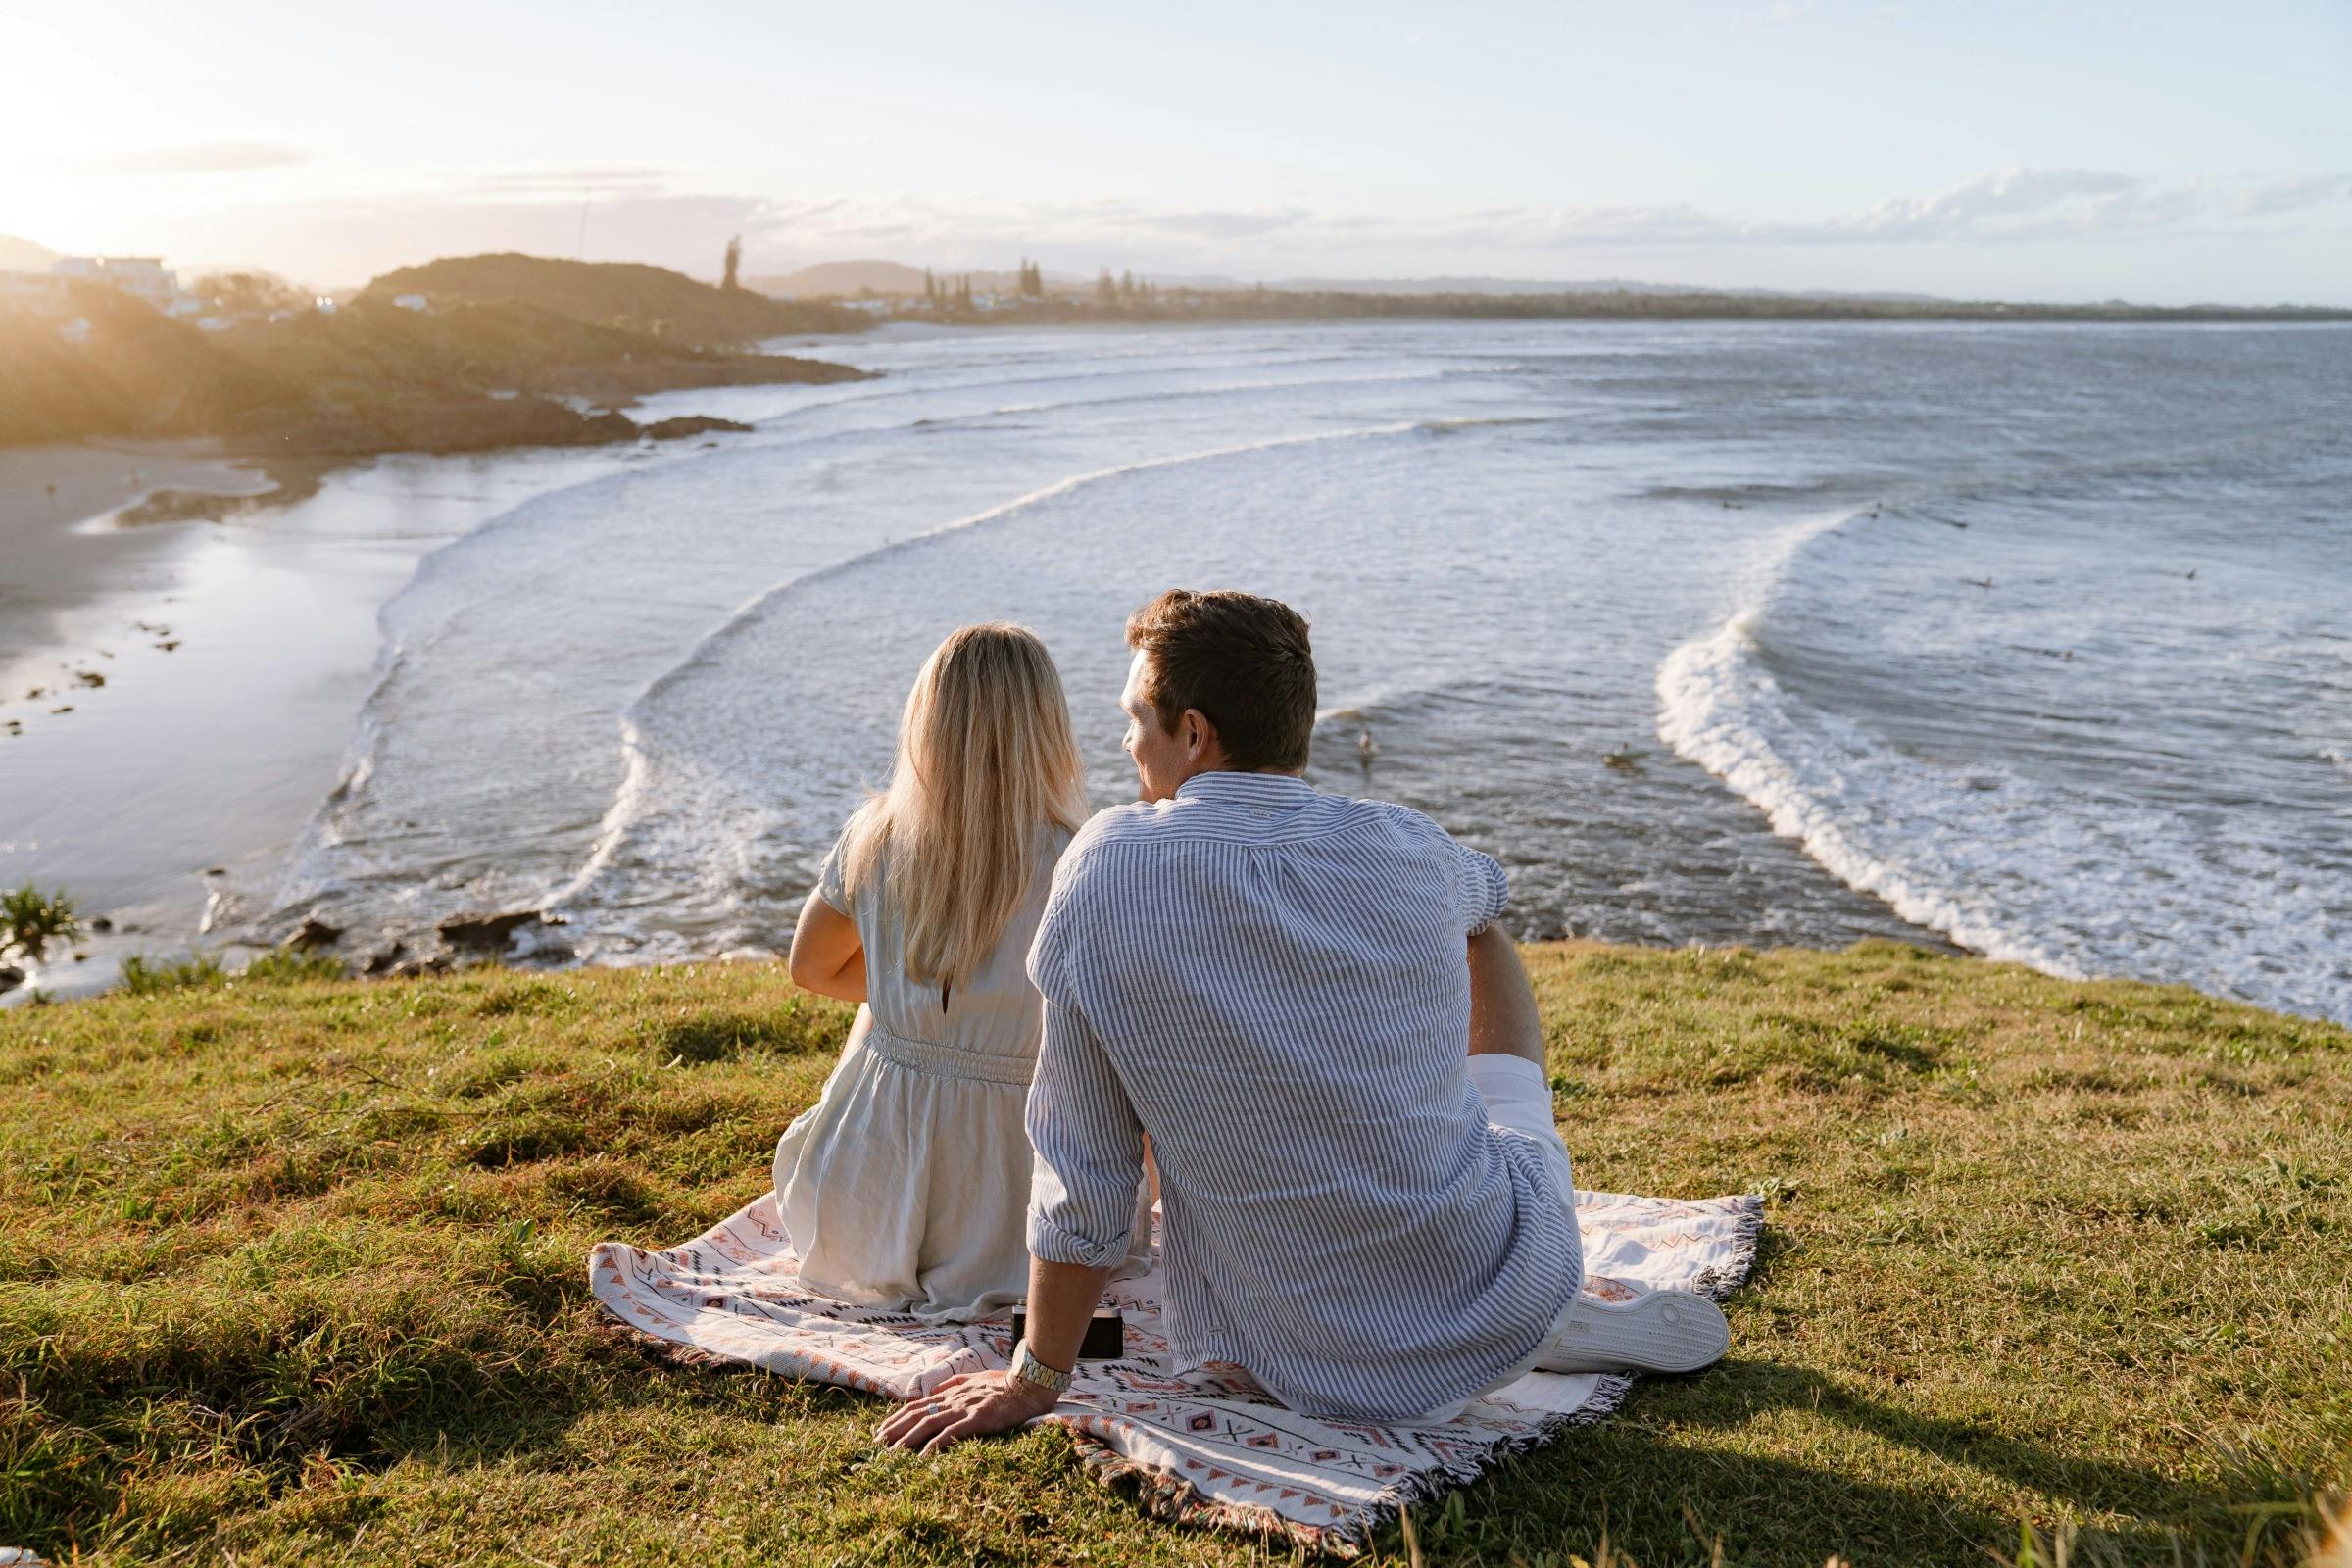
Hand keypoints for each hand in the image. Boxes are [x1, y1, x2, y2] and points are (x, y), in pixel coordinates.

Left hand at [874, 1370, 1060, 1453]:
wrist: (1026, 1385)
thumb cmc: (1002, 1383)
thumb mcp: (974, 1378)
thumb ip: (954, 1383)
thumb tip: (935, 1388)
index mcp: (950, 1393)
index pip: (916, 1406)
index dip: (896, 1419)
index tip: (880, 1432)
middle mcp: (952, 1401)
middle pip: (916, 1415)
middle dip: (894, 1431)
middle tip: (877, 1445)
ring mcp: (963, 1409)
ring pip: (928, 1425)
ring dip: (907, 1440)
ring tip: (892, 1454)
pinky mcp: (976, 1419)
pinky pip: (951, 1433)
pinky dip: (934, 1445)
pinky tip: (923, 1457)